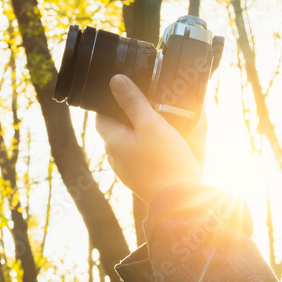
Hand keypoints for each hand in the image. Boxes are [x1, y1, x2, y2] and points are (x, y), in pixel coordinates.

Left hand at [95, 74, 204, 204]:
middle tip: (149, 108)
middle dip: (128, 118)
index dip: (112, 103)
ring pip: (127, 145)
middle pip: (114, 130)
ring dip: (138, 134)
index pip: (101, 116)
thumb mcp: (152, 125)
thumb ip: (133, 102)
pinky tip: (162, 148)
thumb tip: (116, 80)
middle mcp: (114, 158)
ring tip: (159, 127)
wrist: (180, 200)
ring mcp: (126, 171)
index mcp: (112, 142)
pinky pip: (137, 158)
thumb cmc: (167, 162)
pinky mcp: (139, 180)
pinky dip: (145, 149)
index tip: (130, 96)